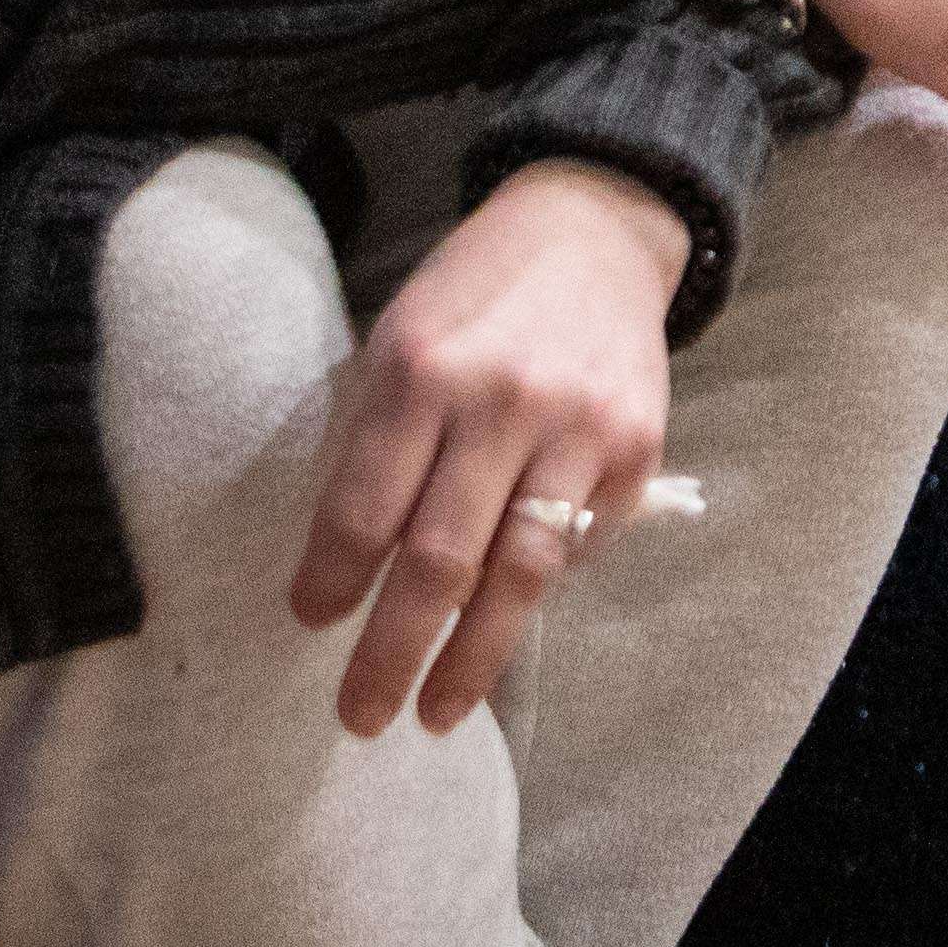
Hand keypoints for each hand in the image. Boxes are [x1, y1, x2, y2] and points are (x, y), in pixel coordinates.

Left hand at [293, 160, 683, 734]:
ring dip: (473, 660)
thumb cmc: (473, 296)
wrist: (593, 229)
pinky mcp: (637, 446)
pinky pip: (580, 544)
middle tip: (359, 717)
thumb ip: (378, 442)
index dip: (331, 580)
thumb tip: (352, 567)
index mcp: (420, 370)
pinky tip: (507, 613)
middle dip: (390, 653)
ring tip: (435, 713)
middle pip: (438, 562)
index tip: (310, 621)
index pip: (364, 508)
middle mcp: (501, 401)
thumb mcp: (400, 341)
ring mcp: (578, 427)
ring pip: (519, 574)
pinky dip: (539, 585)